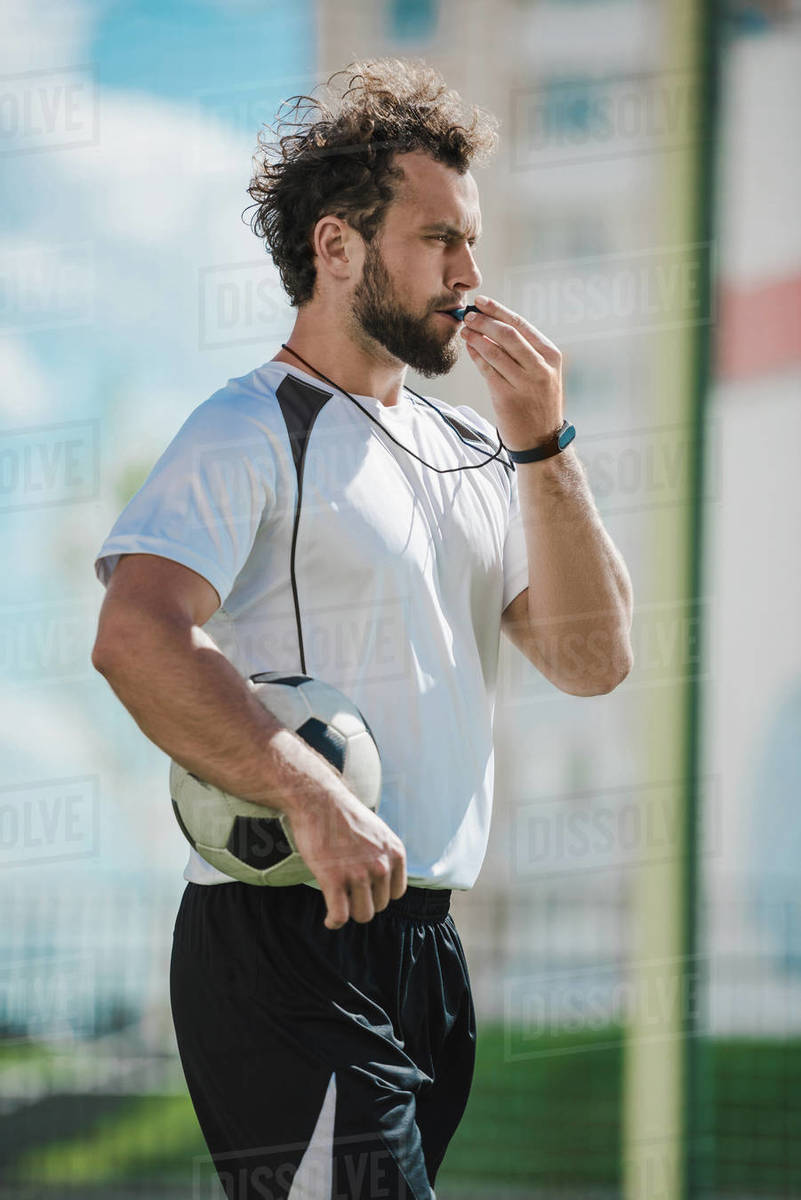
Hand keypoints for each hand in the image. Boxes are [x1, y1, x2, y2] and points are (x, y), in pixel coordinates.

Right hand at [283, 788, 406, 928]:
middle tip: (347, 893)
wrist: (318, 800)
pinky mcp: (334, 880)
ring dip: (349, 913)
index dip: (379, 894)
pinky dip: (334, 922)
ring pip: (362, 914)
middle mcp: (382, 865)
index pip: (396, 893)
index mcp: (395, 852)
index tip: (364, 890)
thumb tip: (380, 880)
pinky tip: (329, 920)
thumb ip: (383, 855)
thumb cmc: (343, 815)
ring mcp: (359, 874)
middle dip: (363, 903)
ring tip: (338, 905)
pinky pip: (340, 916)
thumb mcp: (377, 831)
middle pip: (380, 906)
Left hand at [459, 294, 564, 450]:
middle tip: (468, 314)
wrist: (542, 441)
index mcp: (551, 356)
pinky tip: (469, 348)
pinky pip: (487, 370)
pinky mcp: (507, 397)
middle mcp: (540, 368)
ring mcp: (524, 383)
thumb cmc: (539, 404)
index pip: (522, 325)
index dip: (499, 311)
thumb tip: (496, 325)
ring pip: (495, 350)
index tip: (482, 301)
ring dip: (476, 336)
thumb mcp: (544, 374)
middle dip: (485, 320)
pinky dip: (476, 356)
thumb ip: (527, 352)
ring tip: (465, 329)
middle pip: (508, 334)